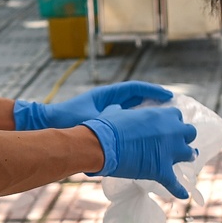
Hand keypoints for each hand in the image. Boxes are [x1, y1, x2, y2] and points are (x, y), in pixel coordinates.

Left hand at [13, 81, 170, 130]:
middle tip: (172, 110)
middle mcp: (109, 101)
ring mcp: (106, 110)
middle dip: (154, 102)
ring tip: (163, 122)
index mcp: (108, 95)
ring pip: (132, 109)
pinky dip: (134, 123)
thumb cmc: (67, 120)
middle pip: (137, 98)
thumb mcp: (90, 120)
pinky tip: (144, 134)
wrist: (49, 123)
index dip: (154, 91)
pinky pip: (124, 119)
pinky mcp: (103, 120)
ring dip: (146, 113)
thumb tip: (125, 128)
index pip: (136, 88)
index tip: (169, 96)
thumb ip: (107, 123)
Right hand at [83, 103, 196, 196]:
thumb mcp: (118, 112)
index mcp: (162, 115)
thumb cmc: (108, 126)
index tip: (166, 127)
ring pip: (190, 154)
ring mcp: (170, 152)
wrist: (104, 145)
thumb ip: (124, 111)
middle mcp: (172, 132)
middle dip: (185, 137)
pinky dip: (180, 190)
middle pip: (190, 132)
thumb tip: (116, 108)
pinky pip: (175, 183)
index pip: (177, 116)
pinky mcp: (163, 171)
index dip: (172, 122)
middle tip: (178, 142)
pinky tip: (183, 195)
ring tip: (187, 159)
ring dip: (188, 156)